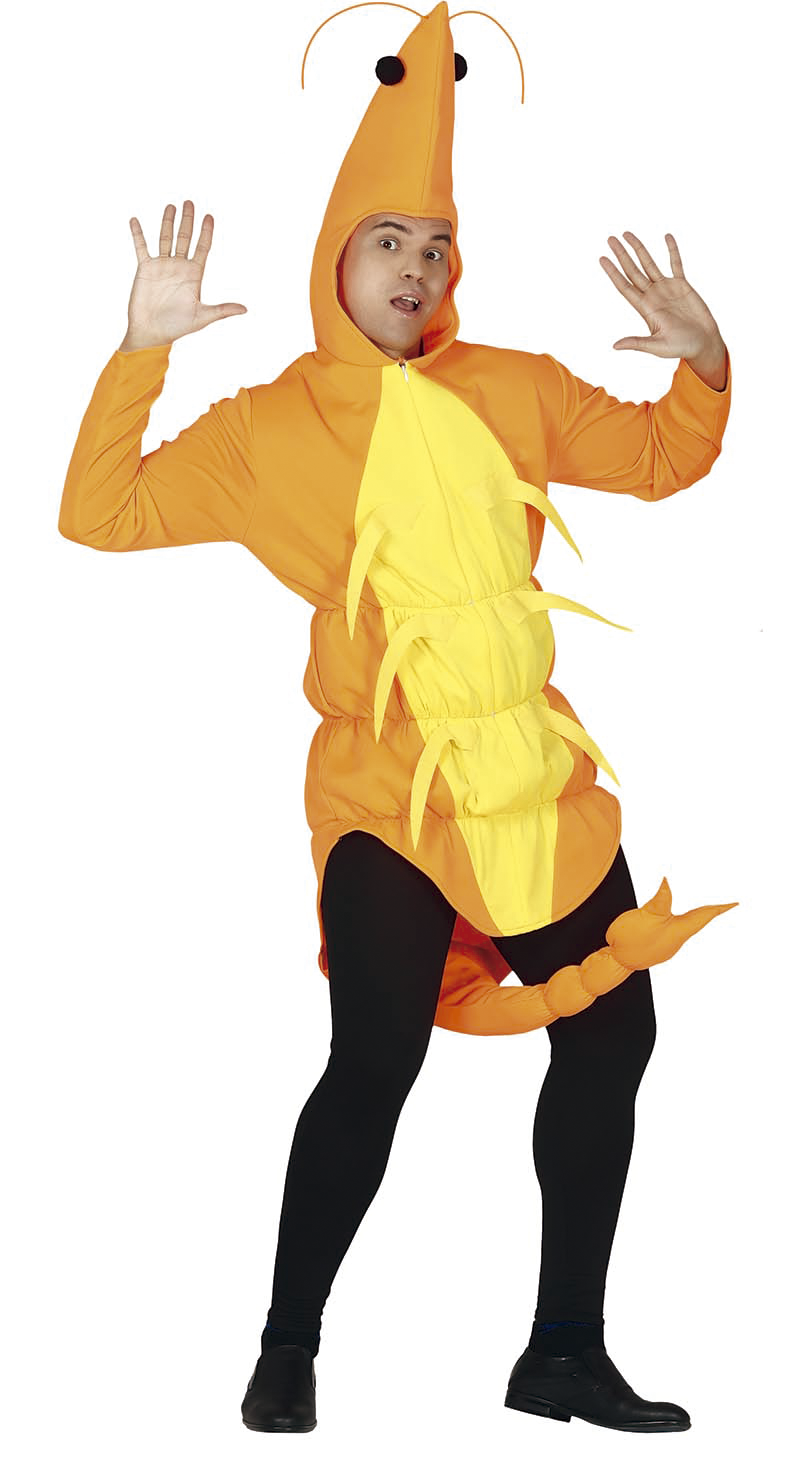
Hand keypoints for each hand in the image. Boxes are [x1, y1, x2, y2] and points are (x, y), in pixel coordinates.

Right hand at [123, 200, 247, 346]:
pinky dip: (138, 234)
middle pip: (185, 238)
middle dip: (188, 220)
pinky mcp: (145, 269)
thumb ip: (222, 310)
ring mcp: (162, 265)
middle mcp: (179, 266)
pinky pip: (141, 247)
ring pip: (165, 238)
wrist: (152, 332)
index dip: (206, 232)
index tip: (209, 217)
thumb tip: (244, 310)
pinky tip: (135, 220)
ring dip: (167, 222)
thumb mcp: (202, 316)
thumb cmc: (178, 327)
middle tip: (190, 202)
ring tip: (172, 206)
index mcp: (194, 275)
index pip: (203, 248)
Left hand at [599, 231, 721, 360]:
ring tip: (627, 234)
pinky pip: (675, 263)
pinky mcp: (682, 285)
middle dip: (621, 255)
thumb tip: (615, 346)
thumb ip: (637, 343)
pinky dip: (671, 250)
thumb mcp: (657, 346)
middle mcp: (653, 295)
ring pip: (649, 263)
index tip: (602, 258)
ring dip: (639, 248)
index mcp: (645, 308)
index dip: (613, 272)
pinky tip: (666, 236)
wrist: (703, 342)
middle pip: (633, 270)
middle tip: (610, 239)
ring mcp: (666, 288)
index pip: (624, 286)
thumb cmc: (680, 348)